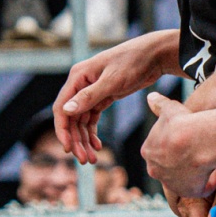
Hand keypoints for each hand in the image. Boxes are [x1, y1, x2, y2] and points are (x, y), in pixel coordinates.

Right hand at [54, 30, 179, 162]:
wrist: (154, 55)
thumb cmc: (133, 62)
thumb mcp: (112, 81)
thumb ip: (88, 96)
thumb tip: (65, 111)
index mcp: (77, 77)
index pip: (61, 108)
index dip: (63, 130)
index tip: (68, 149)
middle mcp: (80, 84)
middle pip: (71, 118)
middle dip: (76, 140)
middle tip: (84, 160)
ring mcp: (91, 91)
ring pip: (81, 121)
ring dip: (84, 140)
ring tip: (91, 159)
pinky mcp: (104, 96)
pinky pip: (92, 118)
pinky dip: (93, 132)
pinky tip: (98, 146)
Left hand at [141, 93, 215, 199]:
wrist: (194, 140)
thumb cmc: (182, 123)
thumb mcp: (169, 109)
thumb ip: (159, 104)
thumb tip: (151, 96)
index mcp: (148, 151)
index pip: (160, 149)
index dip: (175, 142)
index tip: (189, 135)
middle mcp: (156, 170)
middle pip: (170, 166)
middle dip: (184, 159)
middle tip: (201, 148)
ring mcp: (171, 183)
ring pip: (186, 178)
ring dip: (199, 170)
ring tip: (215, 158)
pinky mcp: (189, 192)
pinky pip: (203, 188)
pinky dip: (214, 180)